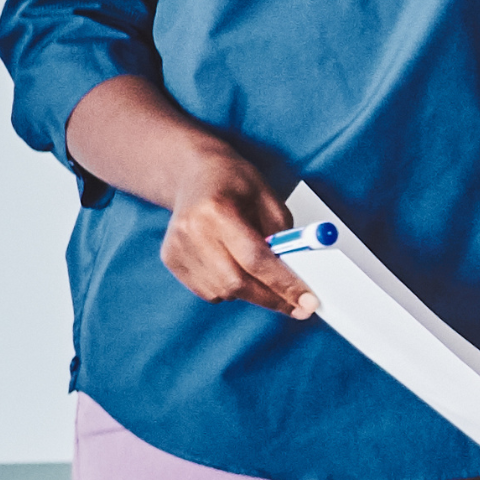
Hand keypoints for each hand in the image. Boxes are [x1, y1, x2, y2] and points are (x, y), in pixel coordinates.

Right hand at [149, 135, 313, 319]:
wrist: (193, 174)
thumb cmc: (232, 181)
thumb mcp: (269, 198)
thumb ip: (285, 236)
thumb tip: (298, 274)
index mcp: (217, 210)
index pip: (255, 259)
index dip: (284, 285)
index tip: (308, 303)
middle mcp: (191, 231)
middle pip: (236, 283)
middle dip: (271, 298)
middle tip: (297, 305)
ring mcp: (177, 247)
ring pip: (222, 292)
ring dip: (251, 292)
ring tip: (261, 273)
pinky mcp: (171, 260)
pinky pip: (208, 291)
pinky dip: (229, 289)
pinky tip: (235, 267)